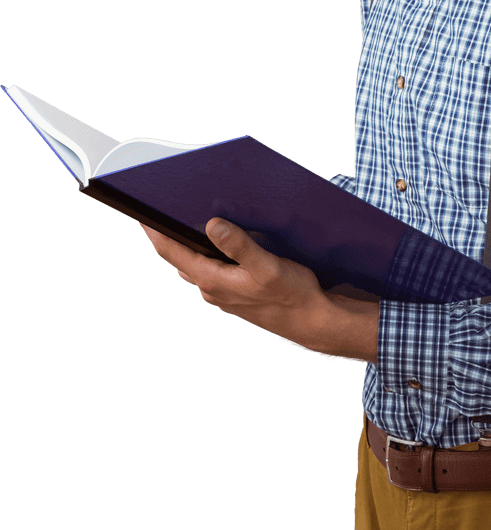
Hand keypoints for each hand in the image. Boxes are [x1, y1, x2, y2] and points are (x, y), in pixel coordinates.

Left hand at [140, 219, 378, 361]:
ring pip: (195, 263)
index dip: (153, 230)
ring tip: (190, 220)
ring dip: (189, 244)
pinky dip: (207, 254)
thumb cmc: (292, 296)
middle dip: (170, 234)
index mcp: (212, 279)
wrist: (311, 322)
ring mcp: (220, 293)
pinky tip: (220, 242)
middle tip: (166, 208)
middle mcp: (210, 288)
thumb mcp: (268, 266)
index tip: (140, 211)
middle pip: (179, 256)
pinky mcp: (233, 294)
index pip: (171, 251)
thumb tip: (211, 225)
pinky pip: (211, 269)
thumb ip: (238, 246)